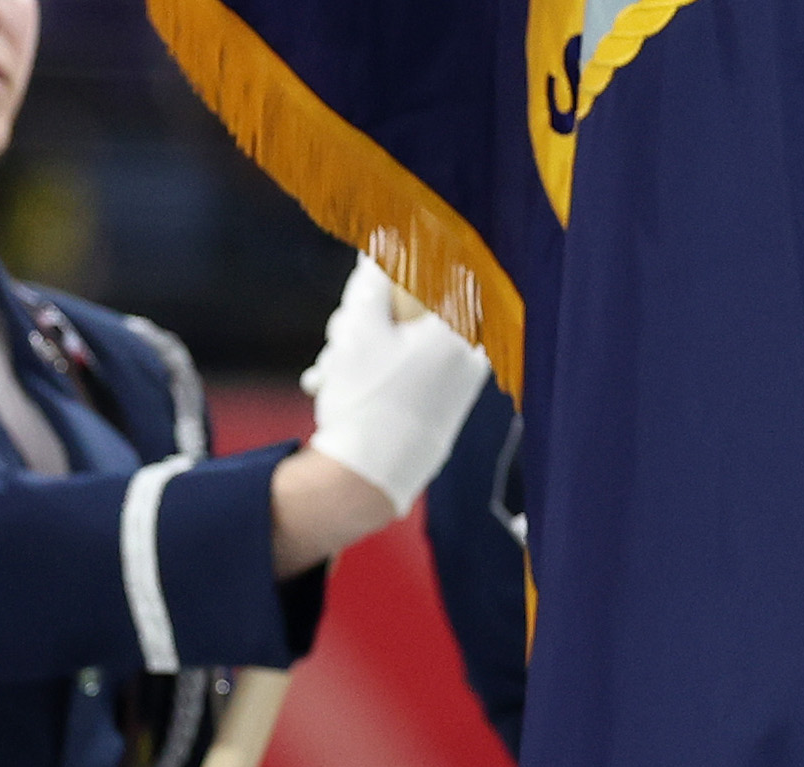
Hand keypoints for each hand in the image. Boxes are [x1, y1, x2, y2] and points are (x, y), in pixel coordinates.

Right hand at [295, 255, 489, 520]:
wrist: (368, 479)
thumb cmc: (366, 400)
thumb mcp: (359, 327)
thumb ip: (371, 281)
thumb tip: (379, 249)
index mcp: (459, 333)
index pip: (438, 273)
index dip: (399, 268)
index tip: (374, 268)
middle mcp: (469, 360)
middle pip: (415, 312)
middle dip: (368, 318)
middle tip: (340, 335)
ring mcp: (459, 390)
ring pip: (405, 344)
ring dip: (362, 348)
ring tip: (333, 370)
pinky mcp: (442, 413)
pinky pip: (407, 375)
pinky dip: (374, 374)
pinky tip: (337, 386)